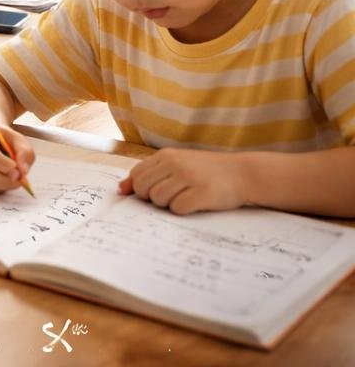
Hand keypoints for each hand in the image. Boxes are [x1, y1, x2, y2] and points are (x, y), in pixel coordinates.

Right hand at [0, 122, 34, 193]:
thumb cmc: (2, 139)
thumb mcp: (16, 138)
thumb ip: (25, 152)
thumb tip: (23, 171)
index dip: (4, 165)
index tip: (19, 172)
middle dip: (5, 180)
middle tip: (20, 181)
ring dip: (3, 185)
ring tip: (14, 179)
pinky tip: (3, 180)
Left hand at [119, 148, 246, 214]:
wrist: (244, 173)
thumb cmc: (206, 172)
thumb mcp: (177, 165)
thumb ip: (150, 174)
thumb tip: (121, 190)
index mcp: (166, 156)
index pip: (137, 175)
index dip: (142, 189)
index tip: (157, 192)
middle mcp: (175, 164)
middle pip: (144, 189)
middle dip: (153, 198)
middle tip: (174, 196)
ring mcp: (189, 177)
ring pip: (158, 200)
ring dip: (169, 205)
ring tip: (186, 198)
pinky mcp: (202, 193)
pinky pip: (177, 209)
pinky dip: (183, 211)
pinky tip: (195, 204)